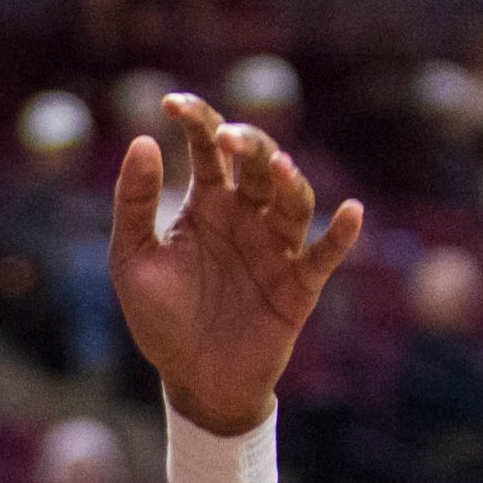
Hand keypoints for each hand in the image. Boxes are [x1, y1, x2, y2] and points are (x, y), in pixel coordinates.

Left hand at [110, 92, 363, 434]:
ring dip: (288, 183)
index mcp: (206, 204)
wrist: (192, 379)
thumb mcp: (133, 260)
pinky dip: (340, 234)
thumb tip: (143, 140)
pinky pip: (326, 254)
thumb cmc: (161, 318)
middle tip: (227, 138)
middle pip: (258, 163)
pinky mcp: (300, 284)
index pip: (208, 149)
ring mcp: (276, 246)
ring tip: (277, 169)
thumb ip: (134, 204)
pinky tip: (348, 213)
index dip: (197, 121)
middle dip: (248, 145)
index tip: (171, 103)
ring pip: (293, 201)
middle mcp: (247, 216)